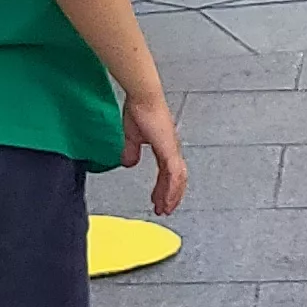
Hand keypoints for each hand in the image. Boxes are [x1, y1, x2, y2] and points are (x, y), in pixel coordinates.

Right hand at [123, 89, 188, 214]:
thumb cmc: (139, 109)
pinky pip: (174, 175)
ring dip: (171, 196)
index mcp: (164, 146)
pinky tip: (167, 199)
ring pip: (177, 179)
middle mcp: (172, 149)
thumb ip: (131, 151)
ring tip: (165, 209)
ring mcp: (172, 150)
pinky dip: (171, 189)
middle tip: (164, 209)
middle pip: (176, 179)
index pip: (168, 172)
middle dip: (170, 196)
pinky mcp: (169, 150)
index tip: (158, 199)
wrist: (142, 97)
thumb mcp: (132, 136)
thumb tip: (128, 163)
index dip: (164, 187)